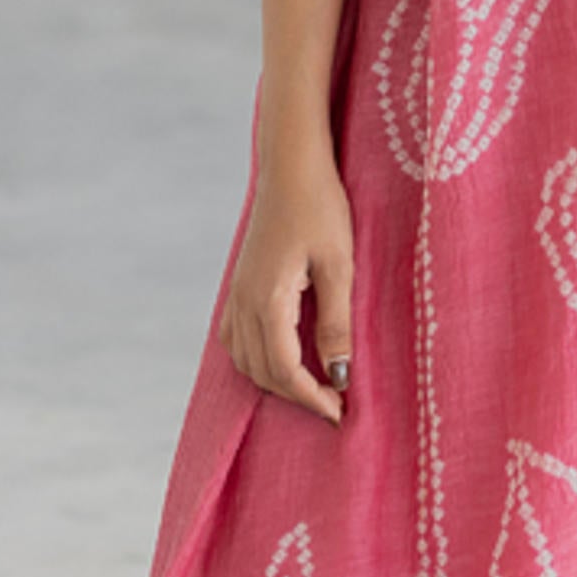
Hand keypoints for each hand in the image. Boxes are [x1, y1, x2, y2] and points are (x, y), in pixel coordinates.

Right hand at [225, 145, 353, 420]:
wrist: (291, 165)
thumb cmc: (320, 207)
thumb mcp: (339, 266)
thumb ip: (336, 324)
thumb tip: (341, 376)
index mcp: (267, 300)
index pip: (284, 370)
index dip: (312, 397)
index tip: (340, 411)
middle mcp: (243, 302)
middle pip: (261, 372)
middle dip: (296, 395)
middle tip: (333, 403)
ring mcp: (236, 293)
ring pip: (245, 360)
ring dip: (275, 381)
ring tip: (312, 385)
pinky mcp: (238, 284)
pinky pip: (235, 338)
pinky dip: (256, 359)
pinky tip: (280, 357)